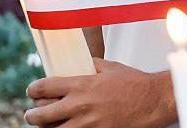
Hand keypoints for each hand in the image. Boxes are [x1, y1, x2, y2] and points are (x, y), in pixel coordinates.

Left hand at [25, 58, 174, 127]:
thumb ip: (91, 65)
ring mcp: (86, 124)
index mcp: (82, 85)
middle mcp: (79, 105)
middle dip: (32, 114)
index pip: (44, 88)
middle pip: (40, 114)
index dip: (33, 90)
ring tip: (48, 124)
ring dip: (47, 127)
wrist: (154, 101)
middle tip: (33, 113)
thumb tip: (79, 64)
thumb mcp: (111, 67)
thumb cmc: (136, 83)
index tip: (33, 91)